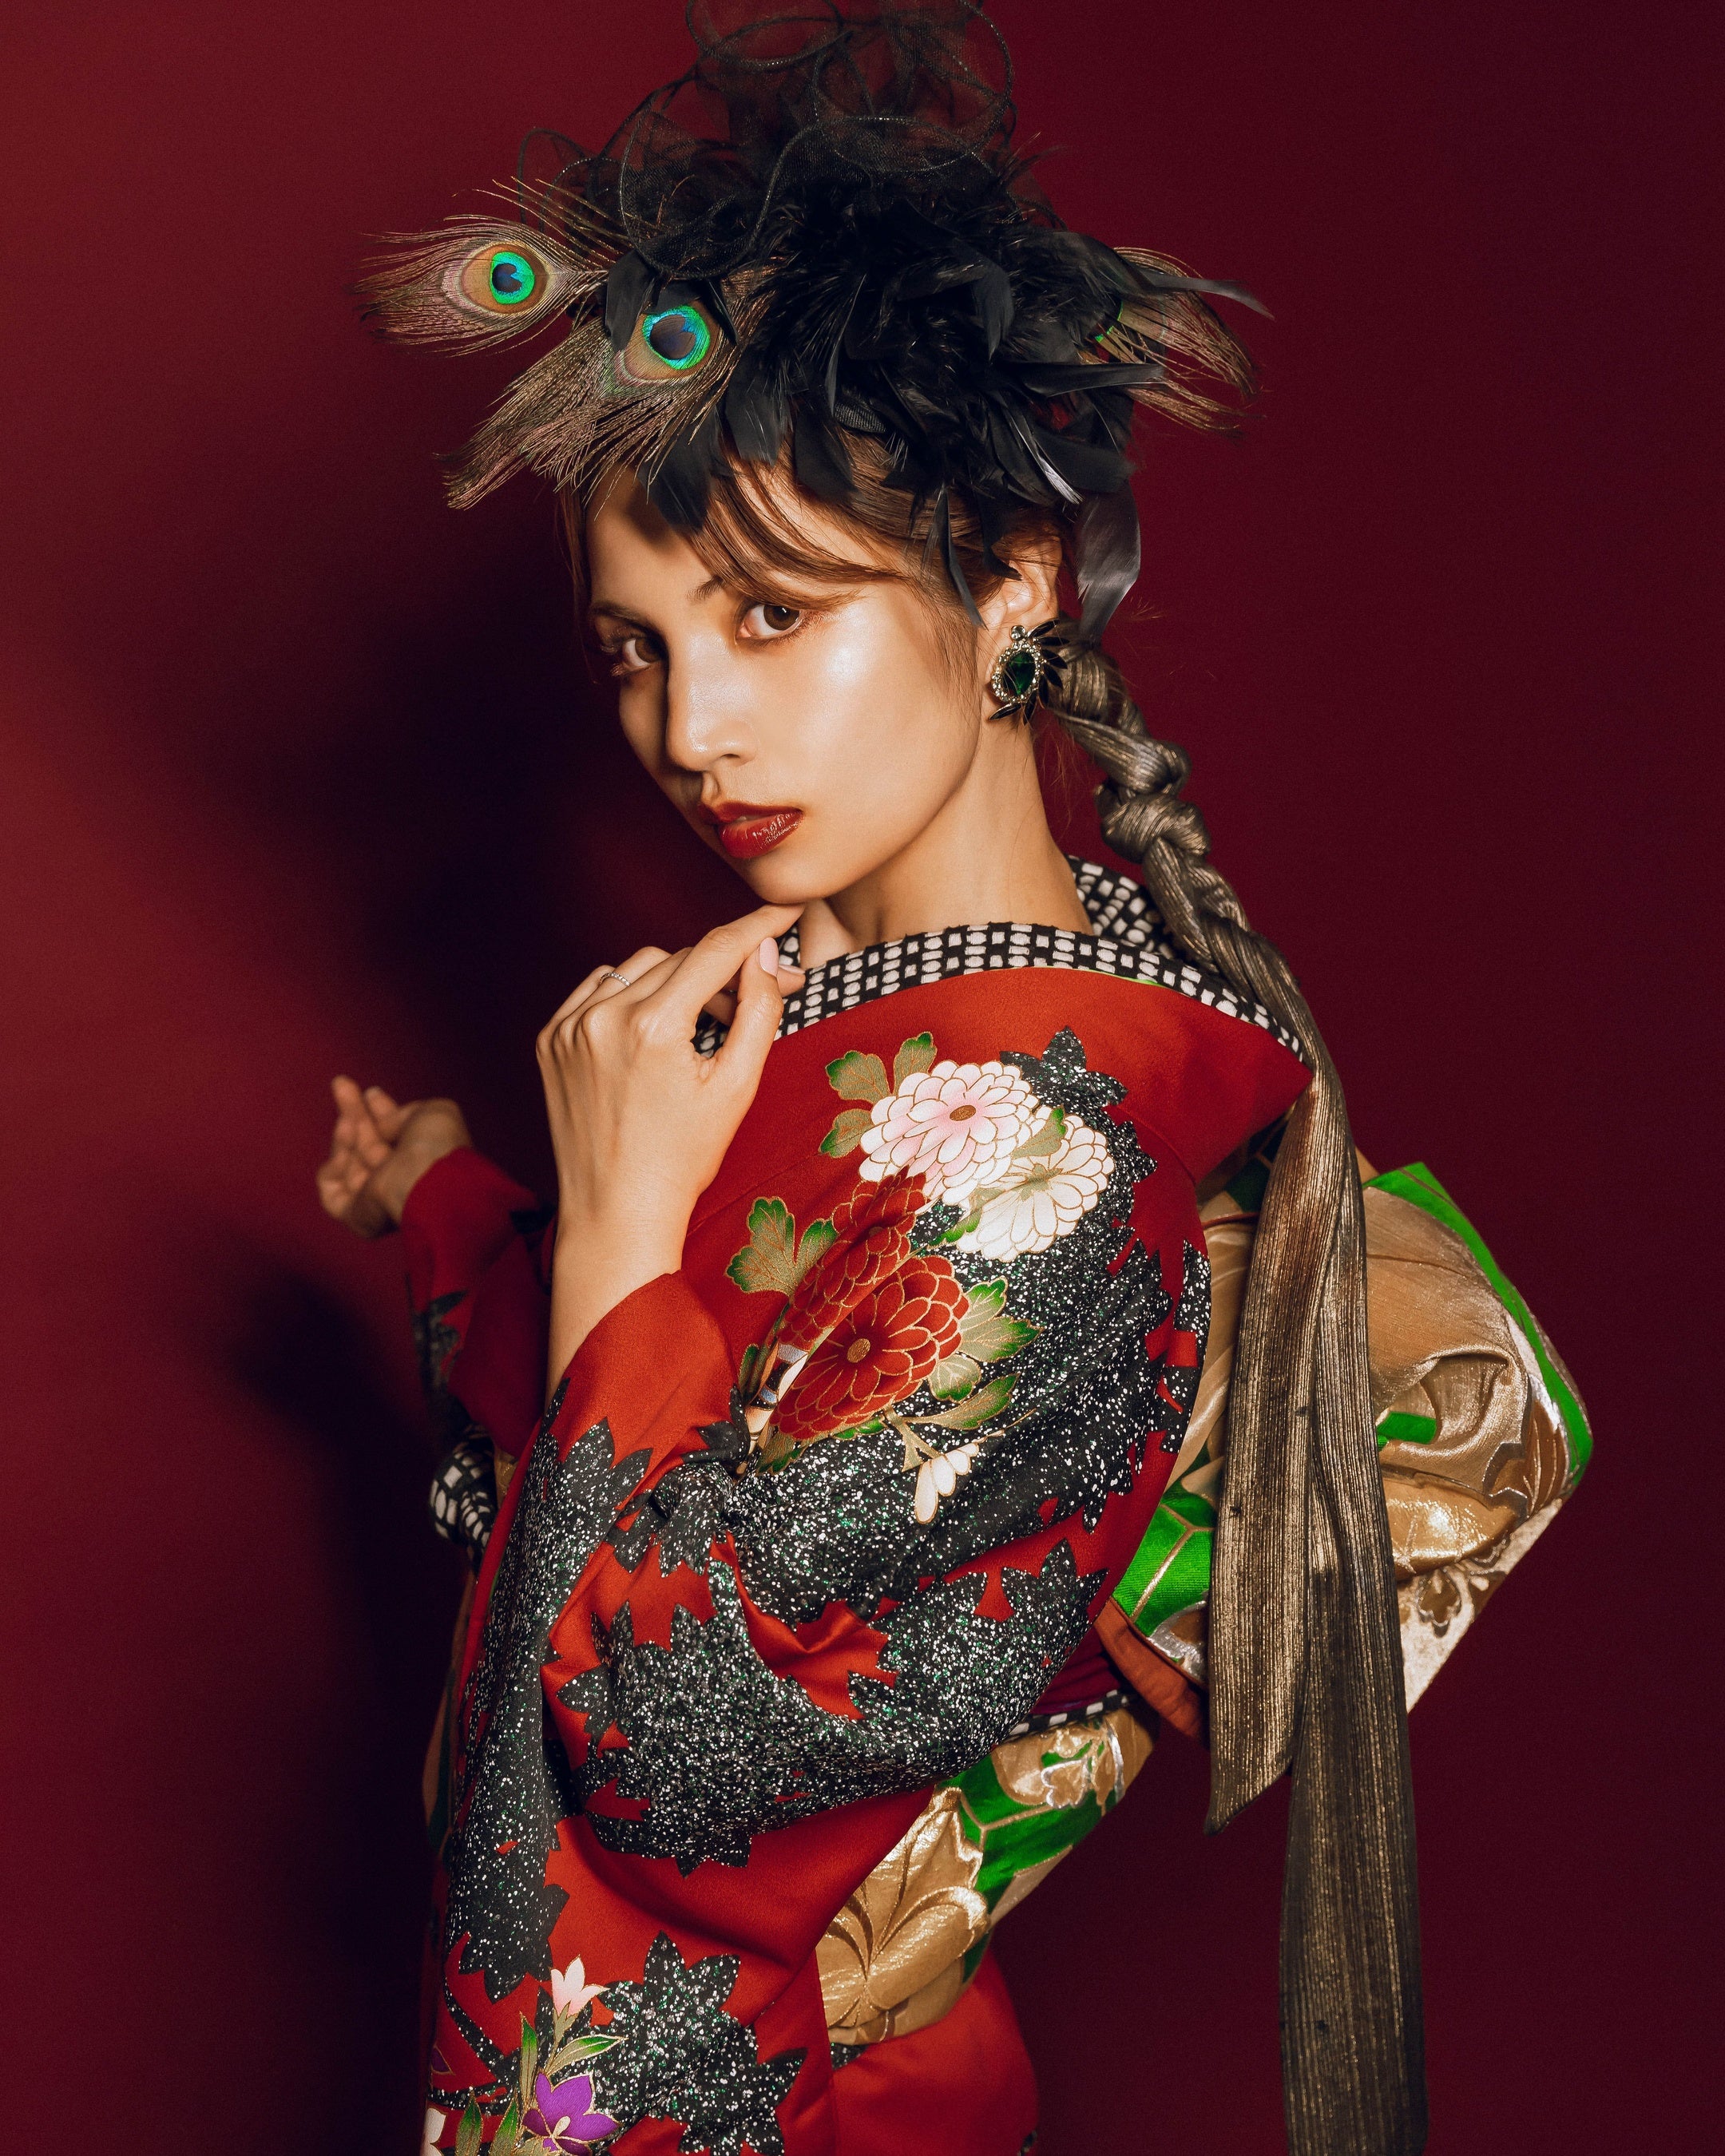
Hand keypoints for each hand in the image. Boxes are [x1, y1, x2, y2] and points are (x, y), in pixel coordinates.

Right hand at [316, 1077, 470, 1237]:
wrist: (426, 1177)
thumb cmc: (437, 1146)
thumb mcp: (432, 1112)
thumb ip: (403, 1112)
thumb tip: (381, 1121)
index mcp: (422, 1163)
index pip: (395, 1137)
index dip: (380, 1112)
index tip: (370, 1092)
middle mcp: (399, 1182)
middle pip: (367, 1143)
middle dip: (354, 1112)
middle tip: (341, 1083)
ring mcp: (376, 1199)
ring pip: (348, 1159)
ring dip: (346, 1131)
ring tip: (350, 1119)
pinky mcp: (355, 1214)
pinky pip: (331, 1186)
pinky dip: (335, 1163)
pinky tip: (347, 1144)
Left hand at [537, 905, 799, 1374]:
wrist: (615, 1214)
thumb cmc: (682, 1160)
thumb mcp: (737, 1087)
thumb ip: (757, 1011)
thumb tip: (766, 953)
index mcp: (652, 1027)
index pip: (715, 950)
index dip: (758, 927)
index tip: (787, 912)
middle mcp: (602, 1016)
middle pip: (679, 958)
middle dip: (724, 969)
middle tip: (762, 989)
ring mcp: (568, 1027)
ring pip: (638, 967)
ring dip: (676, 979)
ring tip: (705, 1019)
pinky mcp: (549, 1040)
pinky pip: (598, 989)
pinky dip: (630, 993)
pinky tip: (655, 1024)